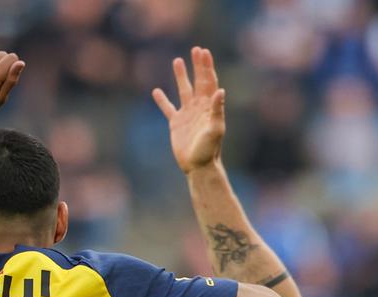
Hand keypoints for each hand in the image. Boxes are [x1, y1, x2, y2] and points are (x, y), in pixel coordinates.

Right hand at [152, 46, 225, 172]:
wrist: (198, 166)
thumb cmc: (209, 150)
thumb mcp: (215, 129)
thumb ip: (217, 110)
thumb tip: (220, 91)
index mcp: (209, 107)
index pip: (209, 82)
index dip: (206, 67)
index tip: (203, 52)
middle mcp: (199, 107)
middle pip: (198, 81)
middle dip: (197, 66)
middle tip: (196, 50)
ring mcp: (187, 114)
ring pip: (183, 90)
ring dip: (180, 76)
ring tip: (177, 61)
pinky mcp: (176, 124)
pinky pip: (168, 108)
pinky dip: (162, 101)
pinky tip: (156, 91)